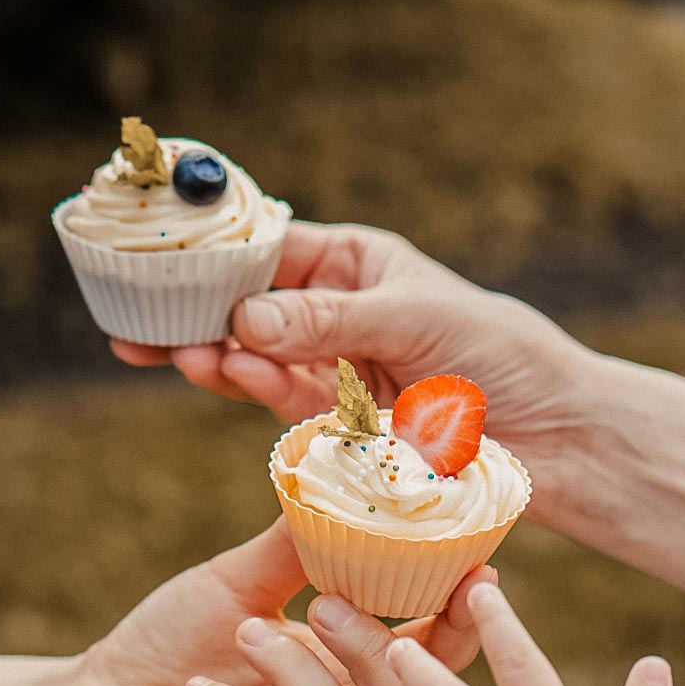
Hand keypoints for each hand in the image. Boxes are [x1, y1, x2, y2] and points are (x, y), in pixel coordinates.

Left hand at [45, 519, 493, 685]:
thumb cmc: (174, 641)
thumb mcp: (237, 584)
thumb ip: (295, 548)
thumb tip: (345, 478)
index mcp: (337, 677)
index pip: (420, 661)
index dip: (457, 627)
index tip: (480, 575)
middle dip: (374, 650)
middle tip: (325, 602)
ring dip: (296, 673)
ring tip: (247, 629)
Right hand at [110, 221, 591, 500]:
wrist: (549, 434)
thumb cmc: (495, 352)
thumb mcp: (414, 317)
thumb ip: (328, 321)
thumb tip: (243, 317)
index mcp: (354, 266)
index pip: (270, 252)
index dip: (215, 257)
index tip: (161, 260)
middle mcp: (334, 315)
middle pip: (249, 309)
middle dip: (196, 315)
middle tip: (136, 323)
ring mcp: (331, 370)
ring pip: (256, 359)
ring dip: (214, 355)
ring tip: (172, 351)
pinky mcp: (338, 423)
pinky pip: (282, 401)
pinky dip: (251, 388)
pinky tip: (220, 373)